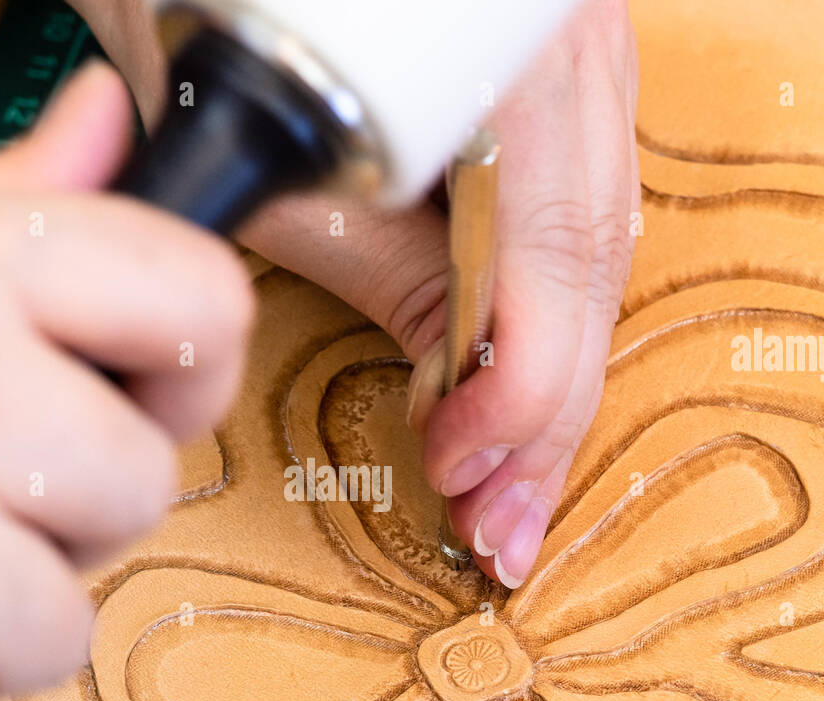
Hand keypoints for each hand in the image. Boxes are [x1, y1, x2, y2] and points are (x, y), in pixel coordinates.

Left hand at [76, 0, 638, 587]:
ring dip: (555, 383)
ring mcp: (580, 63)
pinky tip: (523, 391)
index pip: (552, 259)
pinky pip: (576, 222)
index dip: (518, 391)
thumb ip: (391, 267)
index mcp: (520, 56)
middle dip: (547, 418)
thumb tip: (457, 386)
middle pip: (591, 270)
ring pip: (597, 254)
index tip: (460, 466)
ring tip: (512, 486)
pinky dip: (548, 319)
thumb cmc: (226, 14)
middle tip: (504, 527)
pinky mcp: (556, 92)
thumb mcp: (291, 158)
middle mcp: (575, 50)